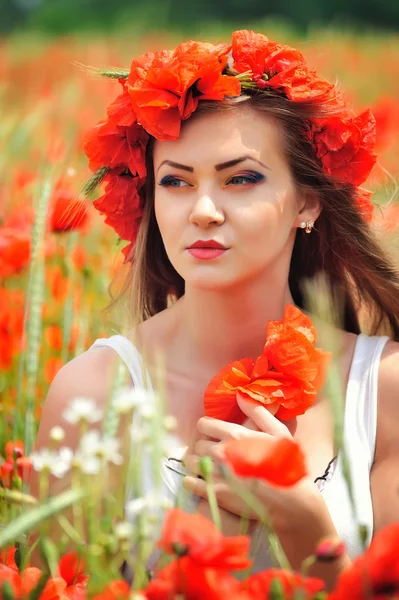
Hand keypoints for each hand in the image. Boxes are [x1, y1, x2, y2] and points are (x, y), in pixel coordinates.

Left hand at [183, 393, 290, 516]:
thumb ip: (258, 412)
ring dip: (198, 465)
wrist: (289, 501)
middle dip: (204, 449)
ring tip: (209, 470)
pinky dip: (193, 482)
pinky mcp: (213, 493)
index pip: (204, 424)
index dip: (207, 429)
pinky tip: (201, 483)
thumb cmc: (286, 465)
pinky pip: (190, 483)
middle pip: (197, 445)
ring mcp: (216, 473)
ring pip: (191, 463)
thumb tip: (240, 395)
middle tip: (214, 456)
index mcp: (235, 435)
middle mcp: (221, 451)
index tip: (213, 435)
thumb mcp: (278, 433)